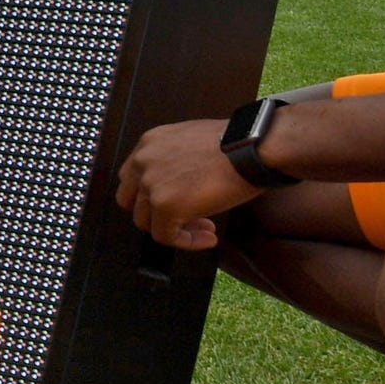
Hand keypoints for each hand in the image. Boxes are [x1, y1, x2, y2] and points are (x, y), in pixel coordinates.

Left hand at [114, 118, 263, 250]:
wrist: (253, 147)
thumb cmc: (236, 143)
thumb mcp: (193, 142)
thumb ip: (174, 162)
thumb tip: (177, 187)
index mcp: (149, 143)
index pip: (132, 178)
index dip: (153, 196)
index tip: (181, 201)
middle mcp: (143, 161)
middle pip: (131, 202)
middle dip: (156, 214)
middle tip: (188, 217)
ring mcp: (150, 184)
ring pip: (146, 222)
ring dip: (174, 229)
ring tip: (206, 227)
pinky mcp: (165, 205)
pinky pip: (166, 237)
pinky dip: (186, 242)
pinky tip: (209, 237)